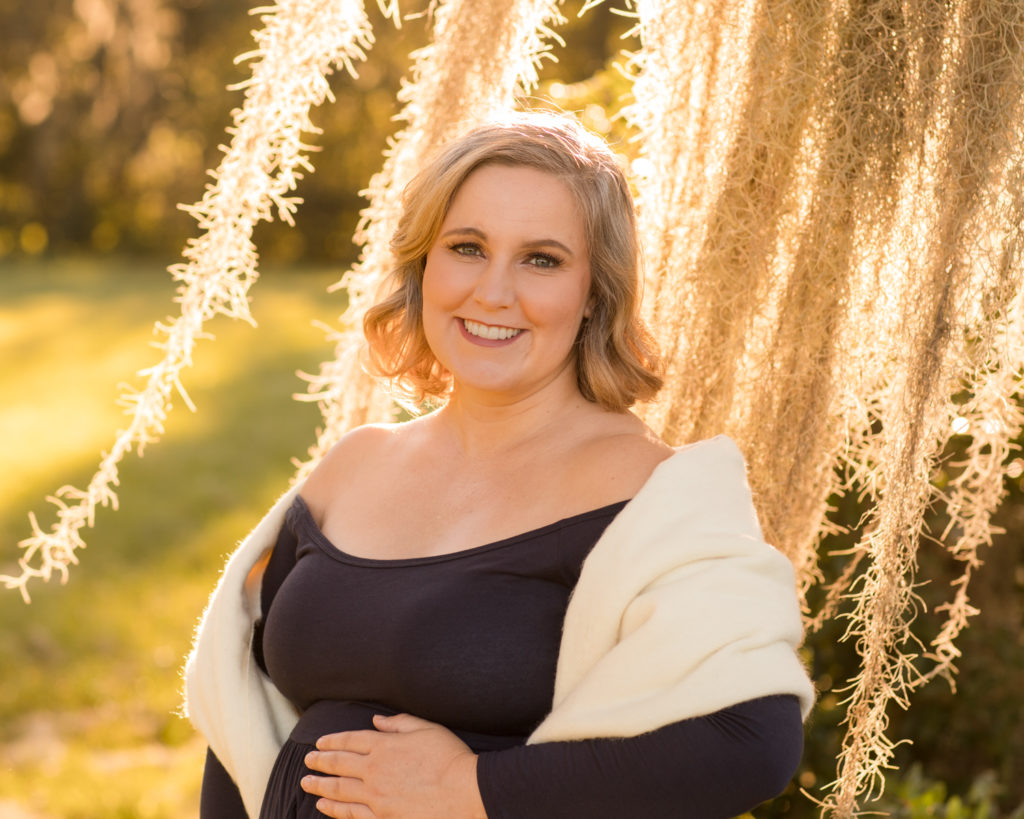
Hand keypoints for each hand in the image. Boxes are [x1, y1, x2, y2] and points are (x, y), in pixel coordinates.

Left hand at [301, 712, 486, 818]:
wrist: (465, 792)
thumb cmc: (450, 757)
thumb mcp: (427, 728)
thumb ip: (399, 723)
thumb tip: (377, 720)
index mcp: (385, 745)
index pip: (350, 740)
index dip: (332, 741)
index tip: (320, 743)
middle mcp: (375, 770)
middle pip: (339, 765)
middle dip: (320, 762)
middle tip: (307, 762)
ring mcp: (376, 796)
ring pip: (339, 790)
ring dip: (320, 786)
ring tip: (306, 784)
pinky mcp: (383, 817)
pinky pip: (351, 814)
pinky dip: (334, 810)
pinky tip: (324, 807)